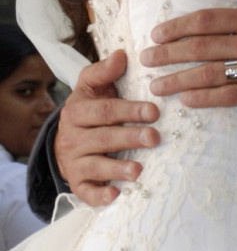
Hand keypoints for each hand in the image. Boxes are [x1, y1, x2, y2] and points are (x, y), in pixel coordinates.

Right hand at [56, 50, 159, 205]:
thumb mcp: (92, 85)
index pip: (106, 110)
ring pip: (95, 166)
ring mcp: (74, 161)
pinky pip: (85, 192)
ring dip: (117, 169)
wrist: (66, 136)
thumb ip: (105, 71)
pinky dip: (99, 195)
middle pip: (104, 138)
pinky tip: (115, 195)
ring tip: (138, 170)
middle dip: (130, 138)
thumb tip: (122, 54)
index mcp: (78, 111)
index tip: (154, 111)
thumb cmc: (90, 107)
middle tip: (154, 138)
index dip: (130, 110)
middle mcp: (73, 137)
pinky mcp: (77, 182)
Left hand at [141, 0, 236, 113]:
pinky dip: (206, 99)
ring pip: (211, 73)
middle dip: (169, 54)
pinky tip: (187, 101)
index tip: (157, 33)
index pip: (209, 19)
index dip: (179, 26)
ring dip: (179, 80)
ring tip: (157, 86)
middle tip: (146, 60)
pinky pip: (231, 96)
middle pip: (203, 46)